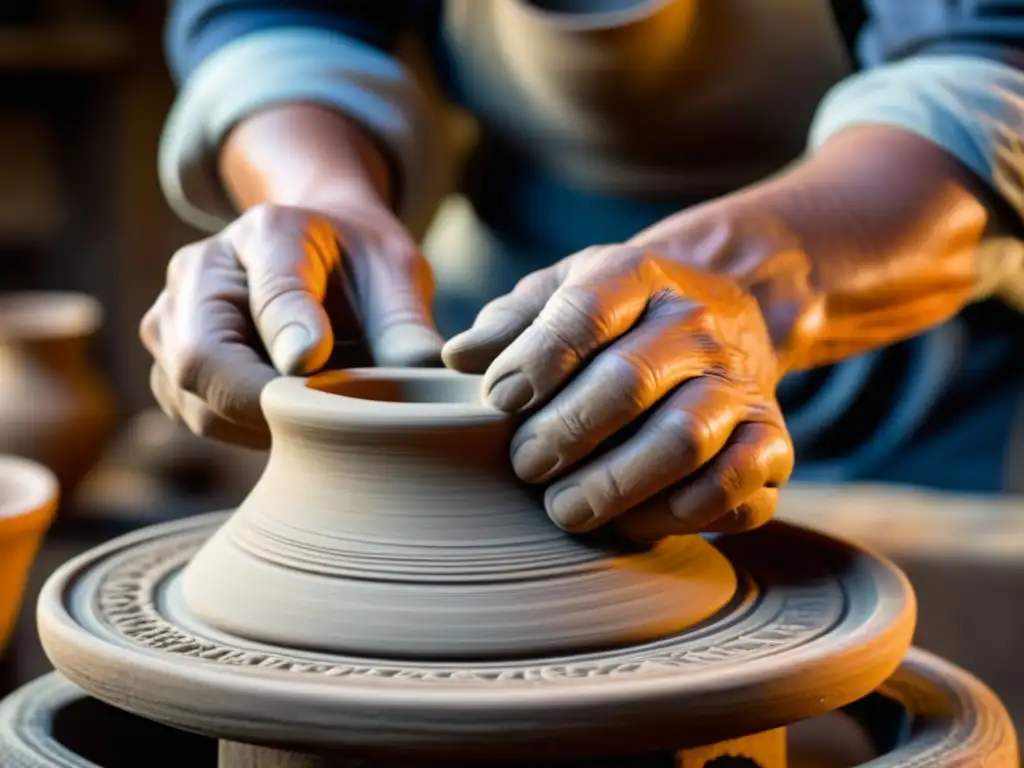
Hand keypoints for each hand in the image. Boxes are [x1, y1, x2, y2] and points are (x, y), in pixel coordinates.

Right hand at [140, 198, 441, 448]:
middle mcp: (200, 269)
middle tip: (332, 423)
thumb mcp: (395, 275)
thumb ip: (403, 323)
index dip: (291, 333)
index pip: (271, 290)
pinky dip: (245, 431)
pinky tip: (290, 417)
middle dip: (269, 406)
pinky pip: (198, 418)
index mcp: (268, 233)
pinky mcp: (169, 364)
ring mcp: (171, 317)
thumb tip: (421, 373)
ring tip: (320, 415)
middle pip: (203, 360)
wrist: (321, 255)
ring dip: (260, 426)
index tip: (318, 364)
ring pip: (197, 401)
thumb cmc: (360, 266)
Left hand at [443, 240, 794, 541]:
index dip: (537, 360)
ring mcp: (739, 386)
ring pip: (684, 439)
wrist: (732, 311)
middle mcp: (697, 328)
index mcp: (639, 278)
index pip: (587, 312)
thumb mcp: (563, 290)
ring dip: (618, 483)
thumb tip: (457, 359)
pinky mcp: (770, 441)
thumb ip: (511, 321)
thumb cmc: (622, 315)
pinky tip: (635, 523)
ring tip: (566, 509)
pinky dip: (684, 515)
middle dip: (567, 432)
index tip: (496, 400)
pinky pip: (737, 487)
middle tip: (525, 466)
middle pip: (630, 382)